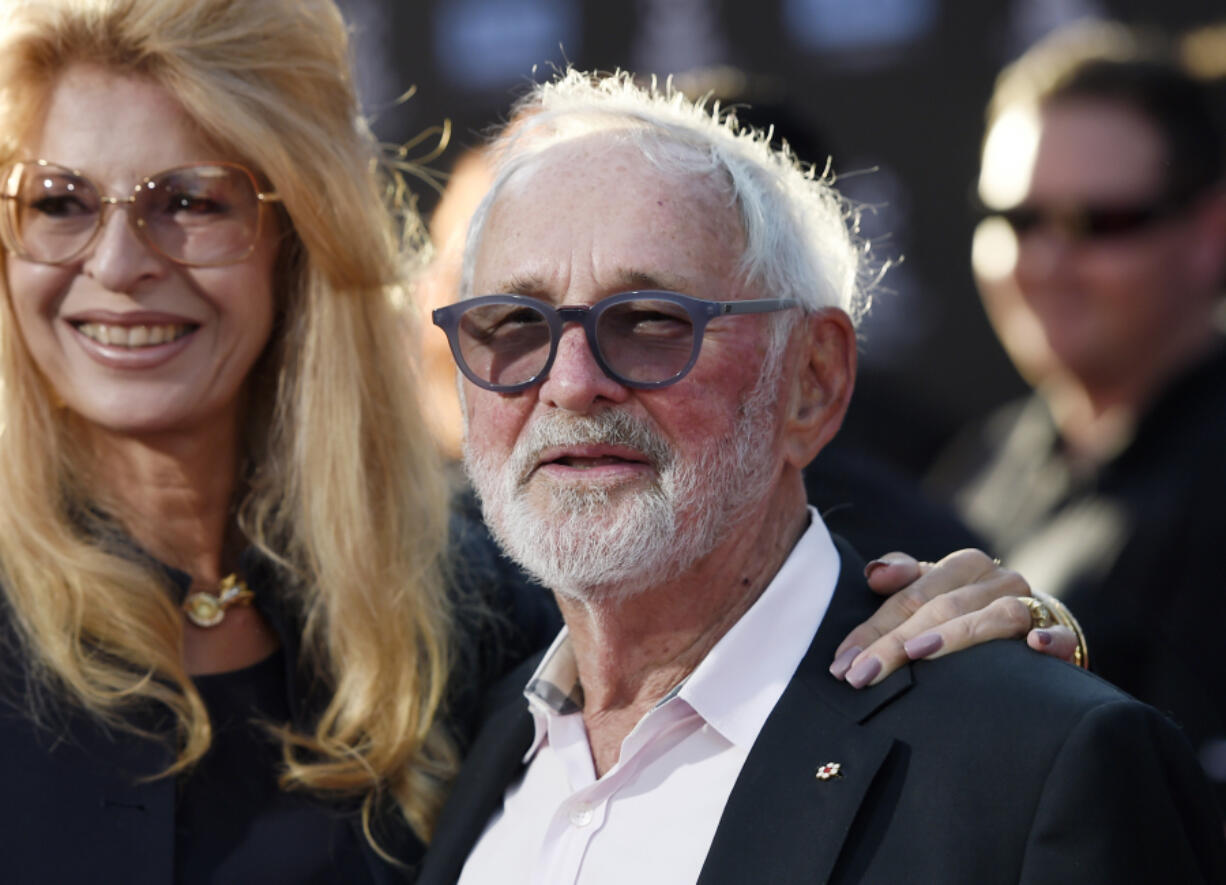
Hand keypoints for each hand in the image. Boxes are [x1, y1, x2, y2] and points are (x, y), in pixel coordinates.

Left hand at [829, 549, 1080, 687]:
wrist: (1042, 628)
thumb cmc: (972, 611)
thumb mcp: (935, 591)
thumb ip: (903, 579)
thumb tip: (873, 574)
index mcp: (963, 566)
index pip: (909, 596)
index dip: (872, 630)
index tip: (842, 663)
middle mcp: (997, 579)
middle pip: (941, 607)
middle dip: (896, 643)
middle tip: (861, 676)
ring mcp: (1032, 605)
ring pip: (994, 616)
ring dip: (957, 635)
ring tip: (918, 655)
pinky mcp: (1062, 633)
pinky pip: (1061, 635)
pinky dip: (1051, 640)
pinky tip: (1035, 649)